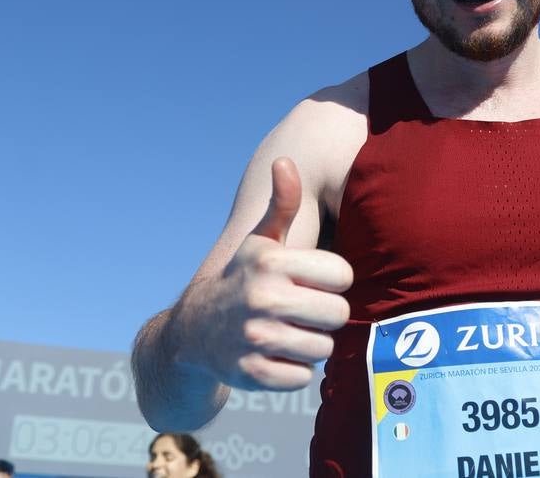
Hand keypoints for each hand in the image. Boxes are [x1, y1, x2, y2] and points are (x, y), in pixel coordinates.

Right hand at [173, 157, 352, 391]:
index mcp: (271, 262)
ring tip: (292, 331)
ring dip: (313, 343)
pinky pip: (304, 377)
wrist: (196, 330)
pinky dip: (296, 370)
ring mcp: (255, 339)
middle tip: (305, 311)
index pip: (343, 275)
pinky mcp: (252, 375)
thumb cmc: (244, 278)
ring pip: (324, 348)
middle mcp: (262, 298)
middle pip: (338, 315)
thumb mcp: (261, 241)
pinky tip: (278, 355)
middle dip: (326, 315)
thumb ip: (282, 204)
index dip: (333, 281)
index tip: (315, 282)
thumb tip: (284, 161)